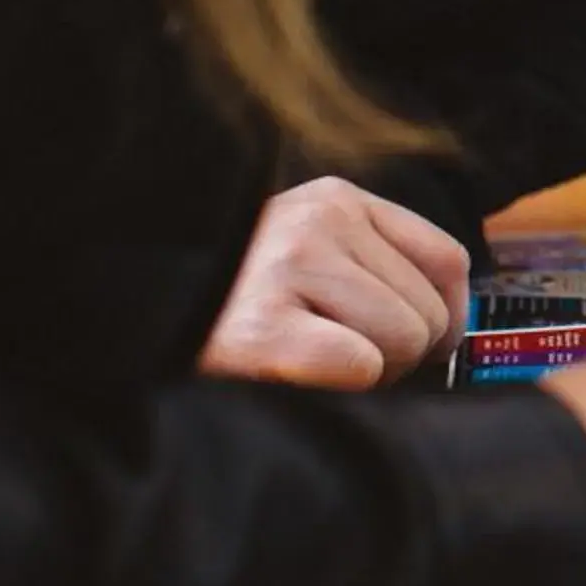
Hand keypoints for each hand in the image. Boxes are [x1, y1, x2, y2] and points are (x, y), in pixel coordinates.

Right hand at [199, 178, 470, 388]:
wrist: (133, 308)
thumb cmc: (234, 300)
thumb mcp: (308, 253)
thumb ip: (375, 268)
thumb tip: (452, 330)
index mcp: (336, 200)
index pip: (447, 259)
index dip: (447, 317)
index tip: (421, 348)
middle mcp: (317, 223)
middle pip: (429, 312)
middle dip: (398, 356)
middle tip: (340, 360)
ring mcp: (288, 269)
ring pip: (401, 342)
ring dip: (370, 373)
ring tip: (310, 364)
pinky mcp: (261, 327)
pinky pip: (359, 366)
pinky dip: (340, 386)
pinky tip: (292, 374)